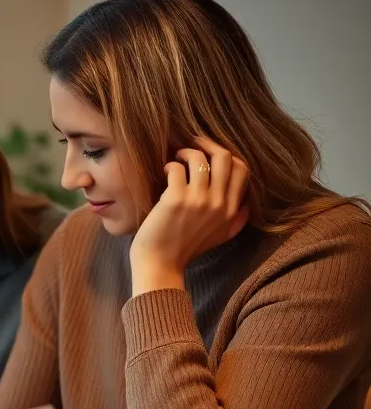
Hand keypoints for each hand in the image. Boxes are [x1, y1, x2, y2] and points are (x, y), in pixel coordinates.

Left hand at [130, 135, 249, 295]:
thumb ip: (236, 220)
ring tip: (176, 158)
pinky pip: (177, 168)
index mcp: (232, 211)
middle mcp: (219, 204)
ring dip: (186, 152)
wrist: (160, 265)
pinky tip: (164, 172)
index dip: (227, 155)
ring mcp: (198, 201)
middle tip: (192, 144)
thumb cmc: (185, 250)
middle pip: (225, 157)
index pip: (243, 169)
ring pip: (200, 157)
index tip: (211, 152)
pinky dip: (170, 165)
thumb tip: (247, 204)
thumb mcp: (220, 237)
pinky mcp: (176, 200)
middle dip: (208, 143)